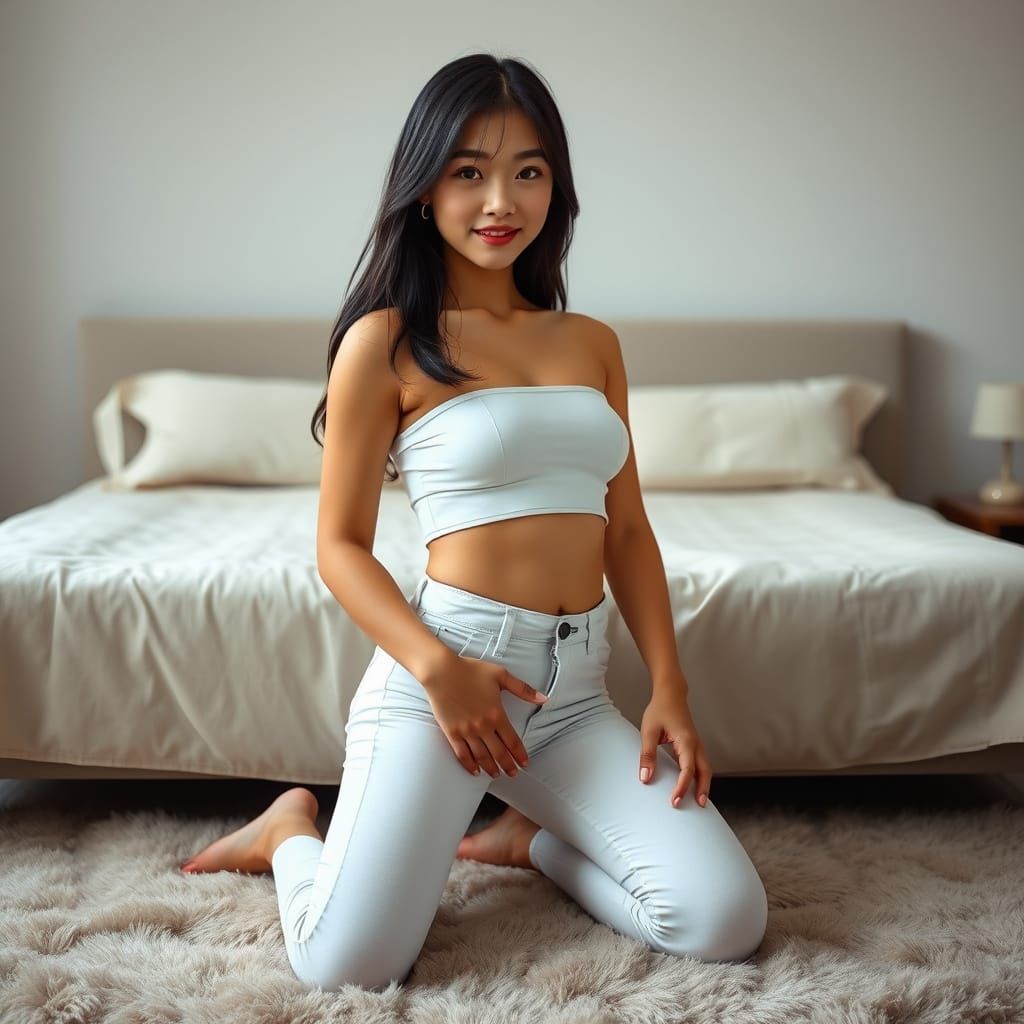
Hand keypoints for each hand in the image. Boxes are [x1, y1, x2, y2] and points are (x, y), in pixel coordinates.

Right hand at [420, 650, 547, 777]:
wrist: (442, 671)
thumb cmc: (470, 671)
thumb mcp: (500, 675)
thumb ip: (523, 689)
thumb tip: (543, 698)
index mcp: (496, 714)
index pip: (513, 741)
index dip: (520, 754)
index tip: (525, 763)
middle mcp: (483, 726)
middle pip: (499, 753)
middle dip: (508, 766)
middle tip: (513, 773)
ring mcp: (466, 731)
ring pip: (482, 756)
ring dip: (491, 768)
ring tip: (496, 774)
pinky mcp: (452, 732)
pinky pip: (462, 754)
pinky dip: (469, 764)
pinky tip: (474, 770)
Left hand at [639, 690, 712, 808]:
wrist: (671, 694)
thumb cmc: (660, 709)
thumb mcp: (649, 731)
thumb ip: (647, 755)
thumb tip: (645, 778)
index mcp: (686, 741)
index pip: (687, 770)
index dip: (682, 787)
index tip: (675, 801)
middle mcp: (696, 744)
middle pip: (705, 772)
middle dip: (702, 790)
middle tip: (698, 807)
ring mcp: (697, 744)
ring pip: (705, 768)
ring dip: (704, 784)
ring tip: (699, 801)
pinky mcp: (694, 744)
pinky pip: (701, 763)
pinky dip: (700, 776)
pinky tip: (694, 784)